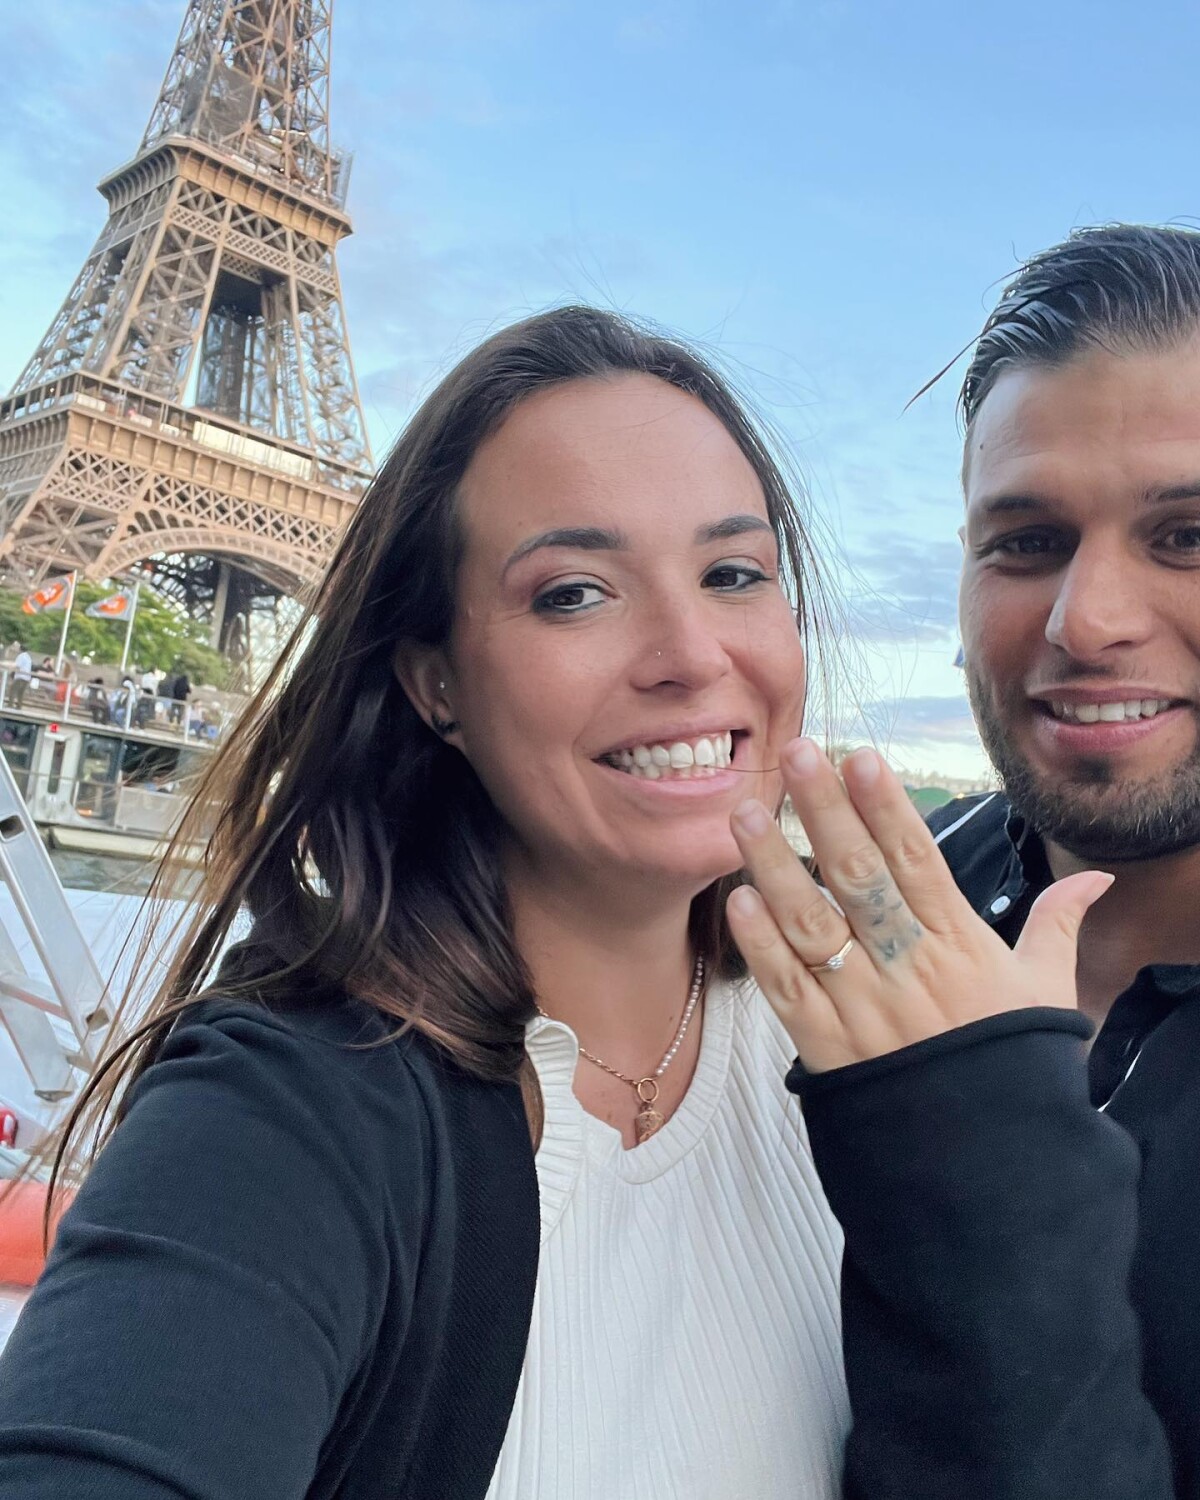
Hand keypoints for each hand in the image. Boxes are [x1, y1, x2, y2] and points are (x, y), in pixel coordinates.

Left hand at [726, 739, 1111, 1073]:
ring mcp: (860, 1008)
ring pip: (810, 925)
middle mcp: (904, 969)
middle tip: (796, 753)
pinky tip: (738, 901)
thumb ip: (1056, 925)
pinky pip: (787, 991)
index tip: (860, 757)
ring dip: (774, 866)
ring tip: (746, 812)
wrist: (986, 1167)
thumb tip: (1097, 879)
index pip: (916, 862)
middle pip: (858, 877)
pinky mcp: (825, 1049)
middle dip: (824, 810)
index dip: (887, 808)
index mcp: (957, 947)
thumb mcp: (1045, 992)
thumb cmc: (1011, 1068)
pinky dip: (761, 947)